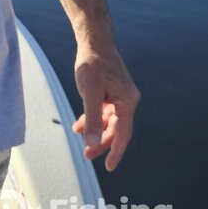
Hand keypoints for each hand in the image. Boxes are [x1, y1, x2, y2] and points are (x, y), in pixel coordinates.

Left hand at [72, 43, 140, 170]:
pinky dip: (93, 118)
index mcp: (127, 101)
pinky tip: (79, 124)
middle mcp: (127, 99)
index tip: (108, 167)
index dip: (116, 152)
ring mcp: (120, 95)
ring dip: (96, 130)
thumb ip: (93, 117)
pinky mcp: (112, 90)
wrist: (94, 40)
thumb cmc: (92, 63)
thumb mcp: (90, 91)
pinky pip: (104, 110)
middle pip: (117, 129)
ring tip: (80, 138)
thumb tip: (93, 143)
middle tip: (87, 156)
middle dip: (102, 143)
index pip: (123, 133)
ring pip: (109, 120)